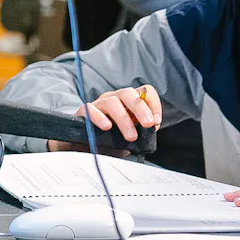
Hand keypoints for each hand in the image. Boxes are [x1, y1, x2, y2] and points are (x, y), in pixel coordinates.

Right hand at [47, 85, 161, 153]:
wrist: (84, 148)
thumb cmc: (110, 139)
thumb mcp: (130, 134)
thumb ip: (142, 128)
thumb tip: (153, 126)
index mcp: (129, 101)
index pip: (144, 91)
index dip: (153, 103)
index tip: (156, 121)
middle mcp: (115, 98)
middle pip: (128, 93)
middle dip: (141, 109)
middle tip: (148, 125)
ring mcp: (99, 104)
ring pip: (112, 102)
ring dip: (124, 119)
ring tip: (131, 136)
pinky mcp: (84, 112)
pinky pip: (90, 109)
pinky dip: (99, 117)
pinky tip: (107, 127)